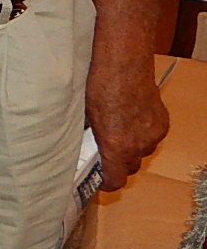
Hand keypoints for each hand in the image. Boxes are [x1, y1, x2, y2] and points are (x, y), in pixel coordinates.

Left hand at [86, 58, 167, 190]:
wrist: (124, 66)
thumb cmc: (99, 87)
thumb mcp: (86, 115)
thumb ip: (89, 136)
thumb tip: (85, 145)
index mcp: (116, 147)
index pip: (115, 181)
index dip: (106, 182)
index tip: (99, 178)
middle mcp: (138, 146)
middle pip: (129, 168)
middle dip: (117, 163)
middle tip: (105, 150)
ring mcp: (153, 135)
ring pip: (142, 152)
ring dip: (131, 148)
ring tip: (119, 130)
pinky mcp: (163, 124)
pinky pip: (152, 137)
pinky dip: (143, 134)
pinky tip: (131, 119)